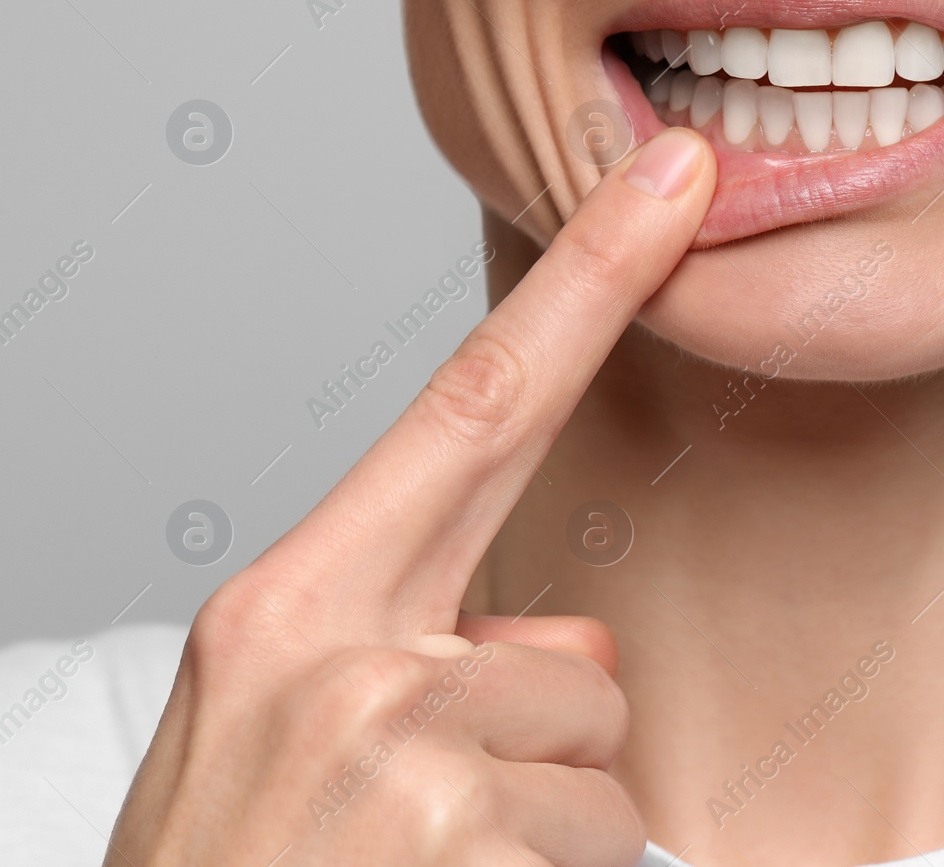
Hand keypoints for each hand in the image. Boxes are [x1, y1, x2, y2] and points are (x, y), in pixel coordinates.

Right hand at [105, 129, 715, 866]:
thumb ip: (424, 641)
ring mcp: (408, 753)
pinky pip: (602, 839)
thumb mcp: (288, 724)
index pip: (474, 402)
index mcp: (295, 604)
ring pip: (594, 752)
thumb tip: (577, 639)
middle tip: (424, 804)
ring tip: (420, 865)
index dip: (590, 280)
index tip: (673, 182)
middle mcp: (347, 658)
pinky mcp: (463, 839)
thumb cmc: (234, 863)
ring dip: (537, 821)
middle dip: (544, 723)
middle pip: (575, 644)